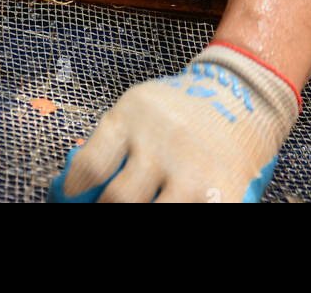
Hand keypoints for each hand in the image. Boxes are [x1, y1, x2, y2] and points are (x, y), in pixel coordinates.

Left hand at [51, 43, 299, 202]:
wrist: (241, 94)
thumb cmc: (179, 109)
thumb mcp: (138, 110)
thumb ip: (111, 146)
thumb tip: (74, 190)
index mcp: (132, 117)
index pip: (91, 167)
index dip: (74, 192)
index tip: (69, 200)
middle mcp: (162, 142)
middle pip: (119, 199)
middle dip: (106, 210)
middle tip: (104, 207)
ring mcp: (194, 170)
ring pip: (155, 215)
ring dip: (142, 213)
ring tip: (141, 205)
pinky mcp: (224, 192)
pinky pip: (191, 216)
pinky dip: (177, 214)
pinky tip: (172, 206)